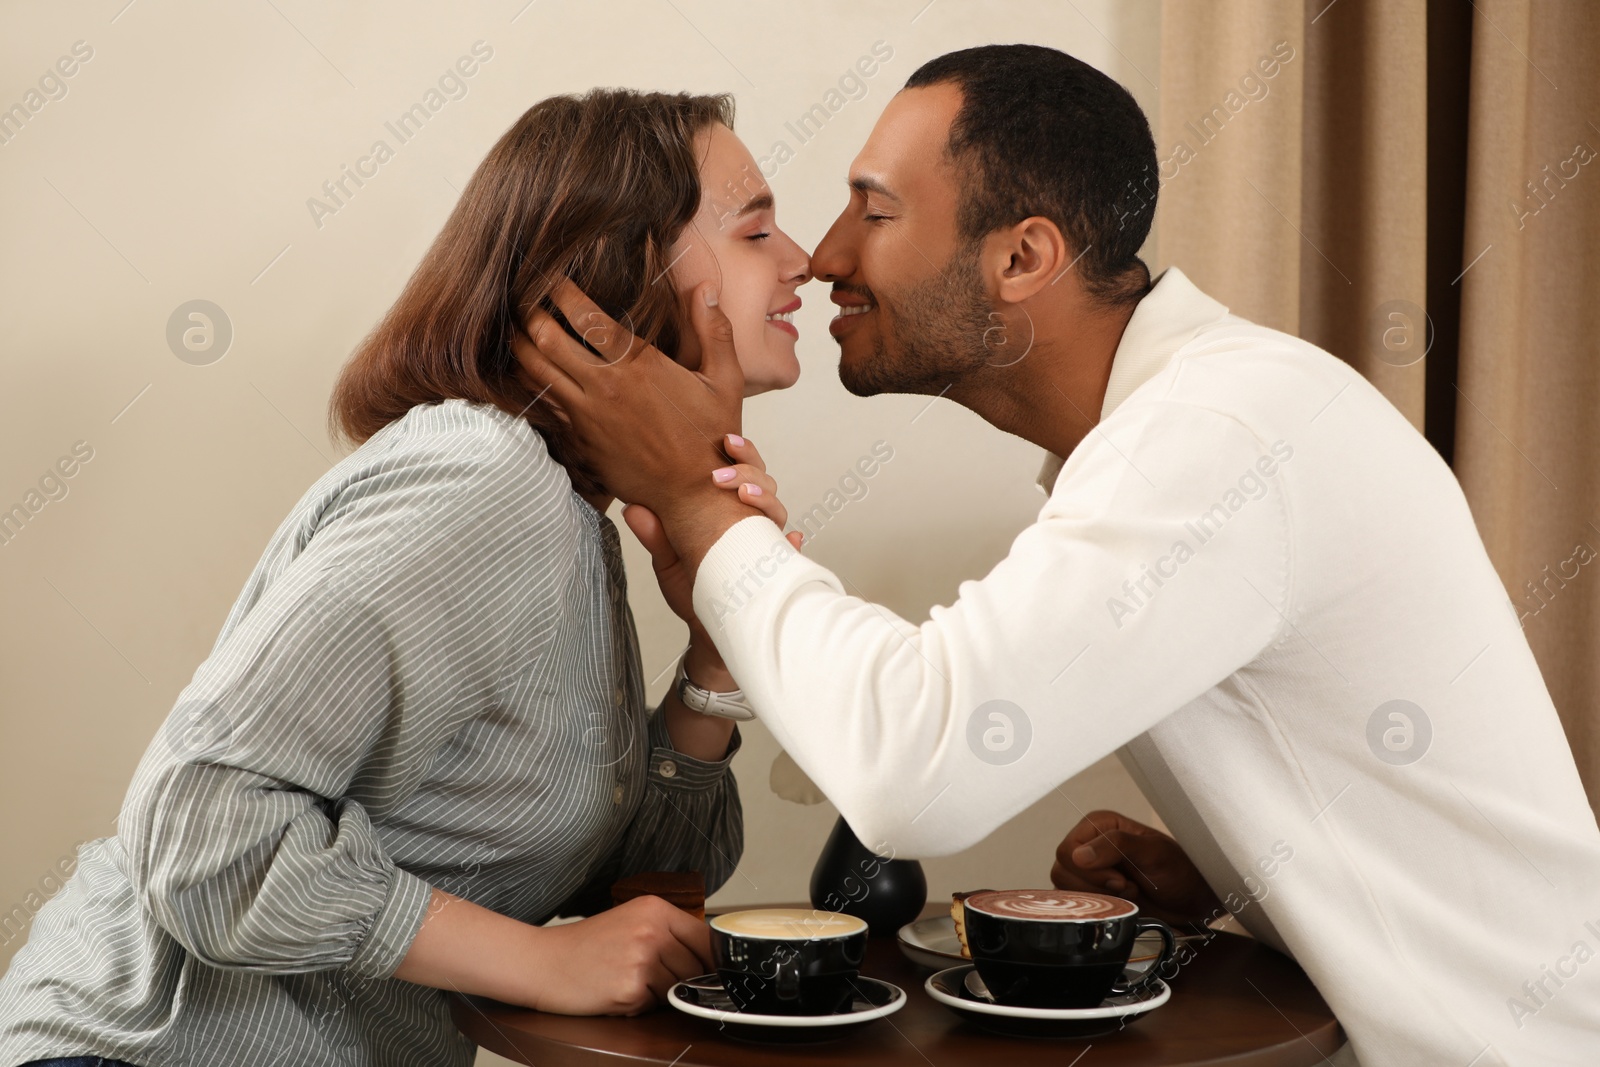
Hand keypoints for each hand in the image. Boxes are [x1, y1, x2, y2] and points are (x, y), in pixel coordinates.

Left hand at [510, 279, 753, 568]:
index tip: (551, 276)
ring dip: (520, 345)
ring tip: (513, 328)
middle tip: (522, 297)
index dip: (560, 291)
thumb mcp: (725, 380)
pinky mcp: (579, 440)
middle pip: (547, 339)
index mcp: (639, 365)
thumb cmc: (710, 438)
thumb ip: (714, 330)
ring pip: (536, 372)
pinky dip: (529, 384)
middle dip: (529, 312)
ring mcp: (587, 416)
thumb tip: (704, 287)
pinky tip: (524, 372)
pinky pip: (544, 406)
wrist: (693, 494)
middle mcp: (605, 387)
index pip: (584, 316)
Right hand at [522, 895, 712, 1015]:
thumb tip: (708, 956)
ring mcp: (641, 960)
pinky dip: (639, 1005)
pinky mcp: (630, 988)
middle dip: (680, 979)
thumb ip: (668, 932)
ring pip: (676, 988)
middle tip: (647, 975)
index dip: (710, 959)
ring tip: (628, 979)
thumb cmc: (586, 946)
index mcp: (655, 908)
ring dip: (658, 992)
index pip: (706, 938)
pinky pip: (652, 1005)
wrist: (544, 962)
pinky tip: (616, 991)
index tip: (708, 970)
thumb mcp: (630, 921)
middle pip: (695, 967)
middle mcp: (651, 931)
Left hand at [622, 433, 801, 625]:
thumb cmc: (693, 588)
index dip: (740, 452)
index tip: (725, 440)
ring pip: (778, 510)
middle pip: (764, 482)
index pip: (741, 471)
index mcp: (728, 509)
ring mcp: (766, 545)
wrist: (709, 630)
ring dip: (764, 499)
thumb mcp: (667, 560)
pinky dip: (790, 545)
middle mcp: (750, 522)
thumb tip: (632, 507)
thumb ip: (655, 534)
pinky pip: (790, 554)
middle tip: (721, 475)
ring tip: (744, 496)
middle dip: (747, 471)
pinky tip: (789, 539)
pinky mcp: (776, 571)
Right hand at [1049, 810, 1222, 927]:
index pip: (1068, 850)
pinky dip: (1094, 910)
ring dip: (1097, 899)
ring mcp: (1088, 871)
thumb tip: (1078, 855)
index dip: (1090, 871)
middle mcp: (1089, 845)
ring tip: (1126, 895)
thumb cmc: (1179, 871)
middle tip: (1127, 887)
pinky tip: (1118, 906)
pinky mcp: (1091, 893)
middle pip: (1062, 870)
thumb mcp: (1153, 853)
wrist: (1191, 899)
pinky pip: (1074, 904)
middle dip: (1095, 887)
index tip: (1120, 880)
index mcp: (1098, 825)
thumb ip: (1116, 846)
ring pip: (1064, 889)